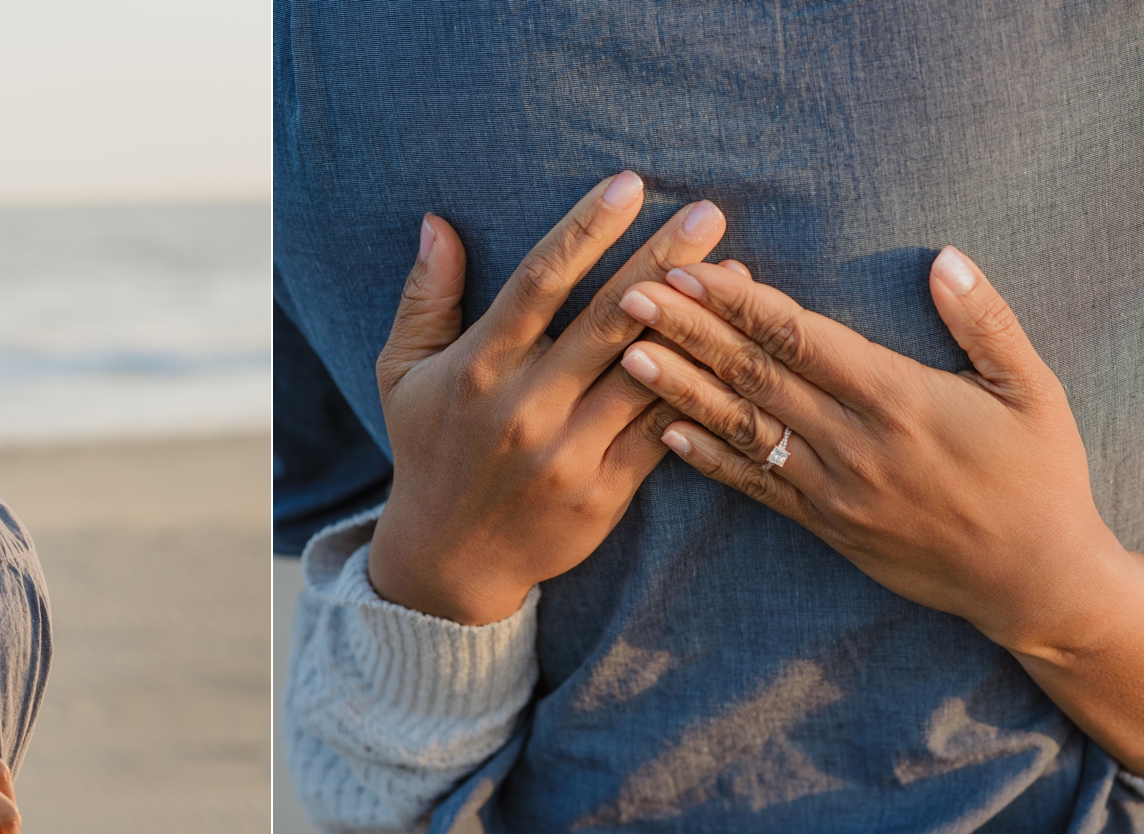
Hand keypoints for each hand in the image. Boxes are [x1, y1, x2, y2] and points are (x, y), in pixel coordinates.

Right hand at [368, 171, 717, 624]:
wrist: (451, 559)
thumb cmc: (429, 450)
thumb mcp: (403, 373)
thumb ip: (425, 298)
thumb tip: (437, 222)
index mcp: (478, 368)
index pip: (537, 283)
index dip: (584, 230)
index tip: (628, 184)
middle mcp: (524, 407)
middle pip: (605, 319)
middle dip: (661, 260)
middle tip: (710, 212)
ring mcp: (566, 453)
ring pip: (645, 374)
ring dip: (697, 321)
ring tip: (740, 275)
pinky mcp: (603, 492)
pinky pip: (662, 433)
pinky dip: (699, 391)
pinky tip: (733, 353)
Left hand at [615, 246, 1143, 787]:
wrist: (1037, 581)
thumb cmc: (1042, 475)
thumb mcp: (1034, 390)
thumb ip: (986, 321)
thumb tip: (945, 258)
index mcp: (900, 399)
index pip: (801, 338)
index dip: (740, 303)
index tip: (691, 269)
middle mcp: (855, 444)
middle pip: (756, 377)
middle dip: (689, 332)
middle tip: (630, 295)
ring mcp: (835, 490)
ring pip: (743, 430)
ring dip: (681, 389)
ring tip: (627, 353)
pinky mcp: (828, 527)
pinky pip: (756, 487)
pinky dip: (707, 459)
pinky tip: (665, 431)